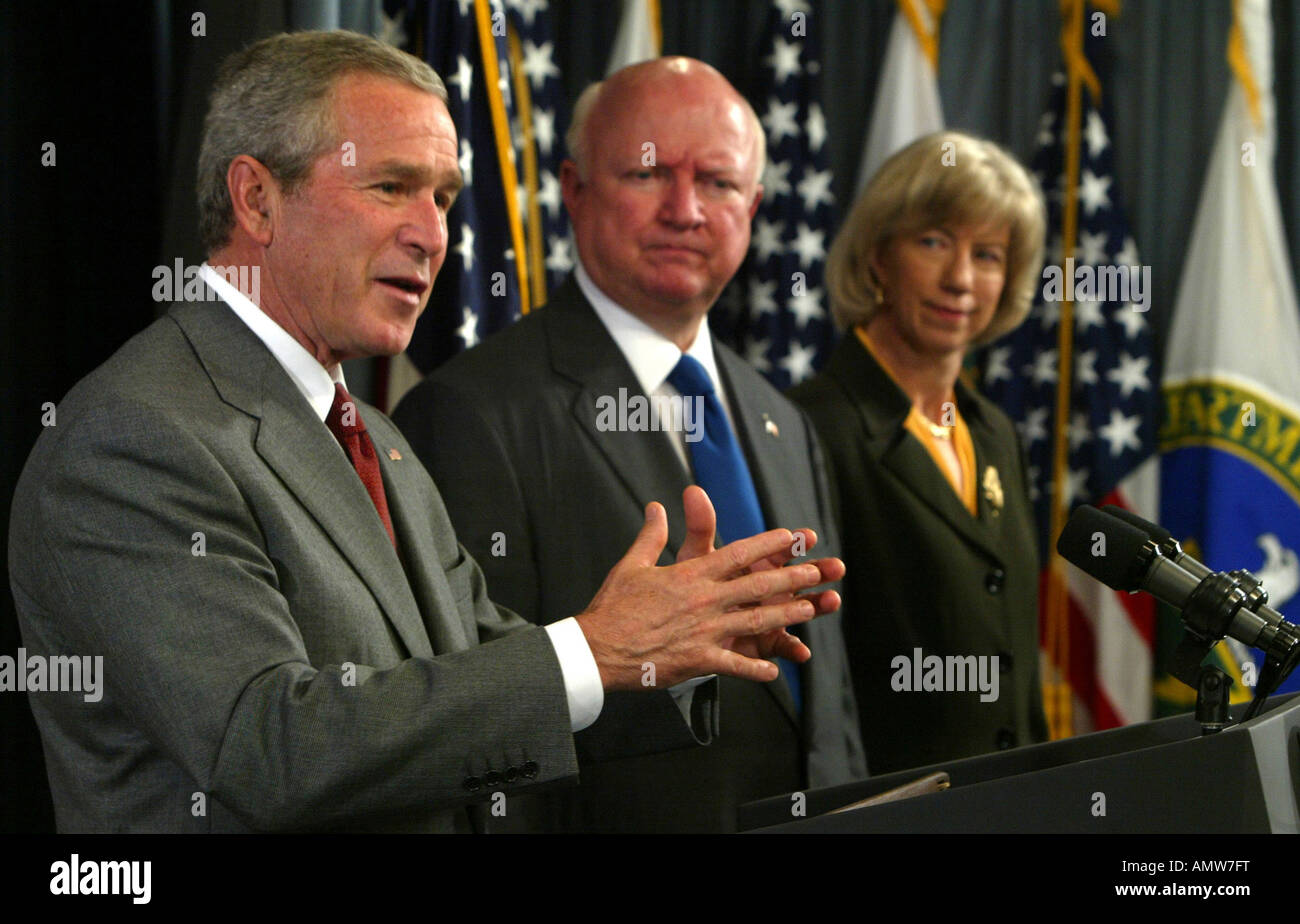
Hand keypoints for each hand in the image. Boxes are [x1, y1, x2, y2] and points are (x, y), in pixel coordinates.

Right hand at [577, 488, 843, 689]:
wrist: (598, 647)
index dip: (768, 544)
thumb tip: (656, 507)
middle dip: (791, 578)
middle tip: (818, 572)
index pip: (737, 554)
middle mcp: (704, 600)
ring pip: (755, 622)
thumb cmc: (613, 606)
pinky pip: (734, 664)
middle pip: (757, 585)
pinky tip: (774, 671)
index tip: (792, 537)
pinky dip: (755, 669)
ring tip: (811, 609)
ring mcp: (704, 631)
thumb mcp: (632, 564)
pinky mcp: (698, 659)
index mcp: (690, 575)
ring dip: (786, 616)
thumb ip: (651, 535)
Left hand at [675, 486, 842, 663]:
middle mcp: (773, 588)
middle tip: (835, 567)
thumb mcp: (697, 557)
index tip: (808, 535)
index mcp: (759, 563)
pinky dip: (793, 649)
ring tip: (831, 602)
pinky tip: (802, 652)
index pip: (782, 548)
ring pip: (802, 609)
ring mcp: (774, 615)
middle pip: (801, 577)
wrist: (686, 626)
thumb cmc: (696, 585)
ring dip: (817, 606)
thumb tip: (693, 491)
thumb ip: (700, 527)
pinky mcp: (767, 642)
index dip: (796, 541)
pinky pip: (782, 646)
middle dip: (819, 571)